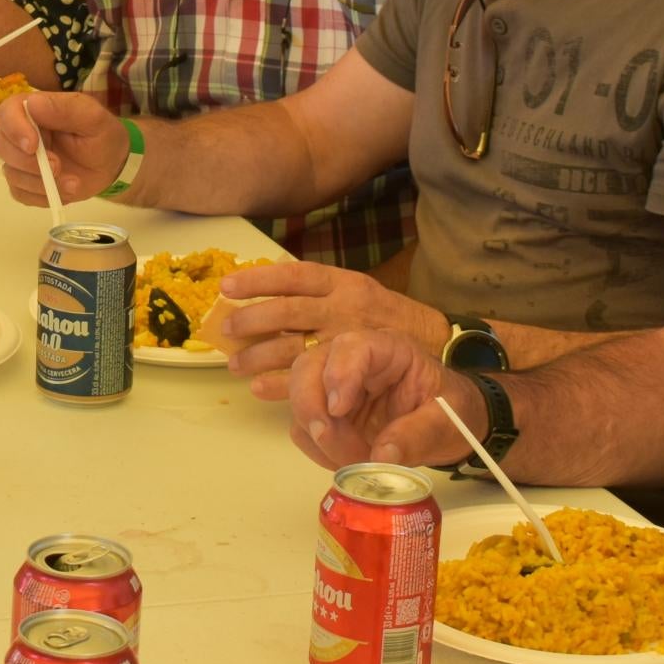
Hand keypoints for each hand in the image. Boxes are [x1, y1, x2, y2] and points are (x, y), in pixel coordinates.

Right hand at [0, 92, 127, 205]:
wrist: (112, 166)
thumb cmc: (102, 136)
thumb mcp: (92, 118)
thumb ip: (65, 109)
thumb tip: (32, 103)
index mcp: (35, 111)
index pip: (7, 112)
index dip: (14, 128)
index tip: (33, 145)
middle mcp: (22, 134)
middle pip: (2, 145)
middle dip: (27, 161)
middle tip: (58, 167)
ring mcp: (23, 160)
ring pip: (11, 173)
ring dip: (40, 183)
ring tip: (73, 183)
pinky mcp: (27, 183)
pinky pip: (21, 193)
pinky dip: (42, 197)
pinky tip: (65, 192)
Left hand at [214, 264, 449, 384]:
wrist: (437, 347)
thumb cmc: (387, 317)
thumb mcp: (358, 290)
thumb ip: (321, 291)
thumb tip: (269, 285)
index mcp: (345, 283)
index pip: (295, 275)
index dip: (259, 279)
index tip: (227, 285)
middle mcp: (344, 309)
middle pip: (288, 312)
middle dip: (252, 321)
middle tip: (226, 330)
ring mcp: (346, 342)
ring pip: (293, 348)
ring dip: (258, 357)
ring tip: (235, 365)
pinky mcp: (351, 375)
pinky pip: (309, 380)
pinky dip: (280, 386)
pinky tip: (258, 388)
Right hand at [286, 330, 469, 470]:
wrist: (445, 426)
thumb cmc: (451, 412)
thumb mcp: (447, 422)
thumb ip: (418, 435)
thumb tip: (382, 456)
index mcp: (389, 350)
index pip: (351, 346)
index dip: (339, 373)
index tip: (338, 409)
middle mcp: (354, 361)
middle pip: (308, 366)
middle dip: (311, 406)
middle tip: (330, 441)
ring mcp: (335, 387)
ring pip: (299, 398)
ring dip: (317, 434)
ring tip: (356, 459)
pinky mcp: (327, 414)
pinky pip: (304, 428)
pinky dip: (318, 448)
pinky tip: (347, 460)